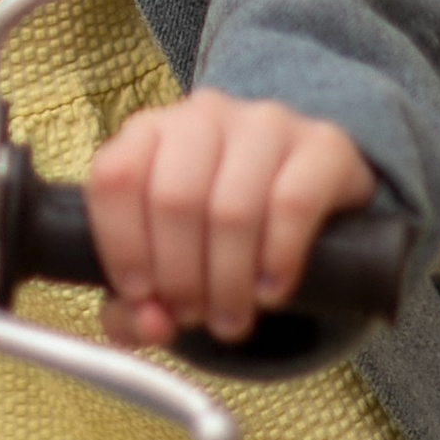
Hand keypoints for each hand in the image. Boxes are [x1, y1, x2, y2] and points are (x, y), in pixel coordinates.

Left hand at [81, 92, 375, 346]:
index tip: (142, 296)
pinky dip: (276, 260)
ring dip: (228, 281)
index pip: (116, 176)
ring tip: (231, 318)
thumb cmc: (218, 233)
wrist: (309, 203)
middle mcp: (203, 115)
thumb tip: (152, 325)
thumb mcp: (168, 265)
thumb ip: (137, 307)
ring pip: (232, 208)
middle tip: (195, 317)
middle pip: (174, 199)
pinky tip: (271, 290)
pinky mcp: (323, 145)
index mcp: (150, 132)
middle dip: (181, 277)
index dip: (123, 246)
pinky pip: (292, 205)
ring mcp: (265, 124)